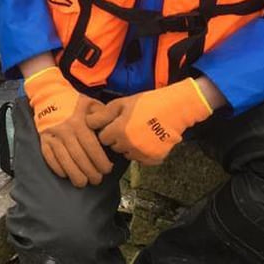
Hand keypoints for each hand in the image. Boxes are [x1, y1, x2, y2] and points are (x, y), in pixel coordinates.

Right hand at [24, 66, 111, 186]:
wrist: (48, 94)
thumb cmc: (73, 101)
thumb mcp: (91, 104)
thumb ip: (102, 117)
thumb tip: (113, 132)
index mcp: (79, 122)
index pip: (92, 148)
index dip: (100, 161)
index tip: (107, 170)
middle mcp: (65, 131)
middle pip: (79, 157)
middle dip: (90, 172)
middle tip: (97, 180)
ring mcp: (52, 136)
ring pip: (64, 160)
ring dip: (74, 174)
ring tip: (82, 183)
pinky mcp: (43, 140)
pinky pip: (49, 158)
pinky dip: (58, 168)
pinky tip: (66, 175)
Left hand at [85, 79, 213, 164]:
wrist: (176, 108)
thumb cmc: (147, 103)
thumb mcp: (122, 103)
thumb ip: (103, 115)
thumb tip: (87, 122)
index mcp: (119, 131)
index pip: (103, 139)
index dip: (108, 130)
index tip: (115, 124)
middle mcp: (129, 145)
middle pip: (114, 147)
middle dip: (118, 139)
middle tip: (129, 126)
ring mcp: (143, 153)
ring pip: (128, 154)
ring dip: (130, 147)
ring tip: (140, 132)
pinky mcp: (155, 158)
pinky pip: (142, 160)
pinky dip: (143, 153)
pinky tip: (149, 140)